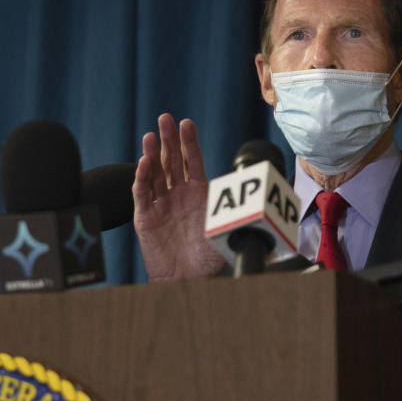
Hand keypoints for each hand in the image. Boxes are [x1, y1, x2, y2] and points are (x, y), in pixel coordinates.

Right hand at [132, 114, 226, 281]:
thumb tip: (259, 200)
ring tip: (151, 136)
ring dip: (152, 154)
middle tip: (164, 119)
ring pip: (154, 174)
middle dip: (168, 140)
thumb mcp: (227, 230)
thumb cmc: (208, 259)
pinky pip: (142, 194)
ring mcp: (160, 204)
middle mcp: (177, 195)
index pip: (192, 161)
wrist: (188, 281)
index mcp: (197, 193)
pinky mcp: (145, 218)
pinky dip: (142, 178)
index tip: (187, 123)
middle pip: (171, 161)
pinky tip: (144, 163)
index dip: (189, 142)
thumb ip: (237, 213)